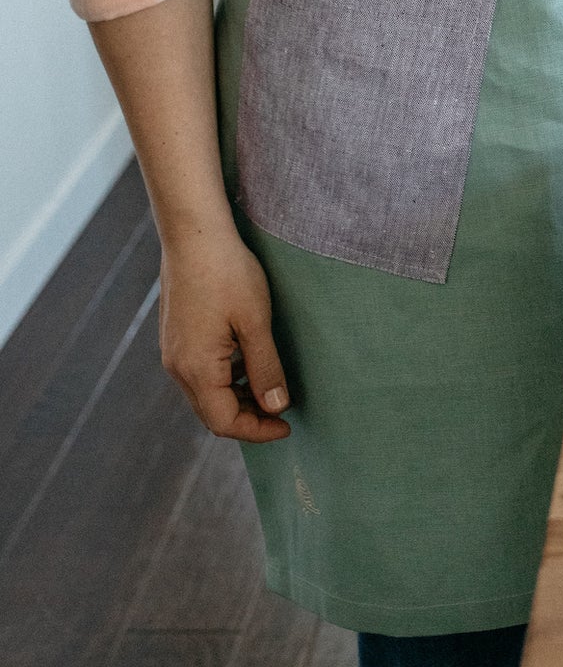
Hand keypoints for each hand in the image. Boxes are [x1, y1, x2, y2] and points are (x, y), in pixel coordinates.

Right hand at [159, 228, 291, 442]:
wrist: (193, 234)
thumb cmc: (227, 272)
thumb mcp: (255, 321)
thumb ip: (265, 368)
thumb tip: (276, 407)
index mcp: (197, 369)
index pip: (224, 422)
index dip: (257, 431)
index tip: (287, 426)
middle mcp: (177, 367)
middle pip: (211, 413)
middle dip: (247, 419)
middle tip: (281, 412)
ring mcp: (172, 352)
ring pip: (205, 394)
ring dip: (236, 399)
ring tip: (269, 387)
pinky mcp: (175, 337)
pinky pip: (199, 373)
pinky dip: (224, 379)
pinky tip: (247, 362)